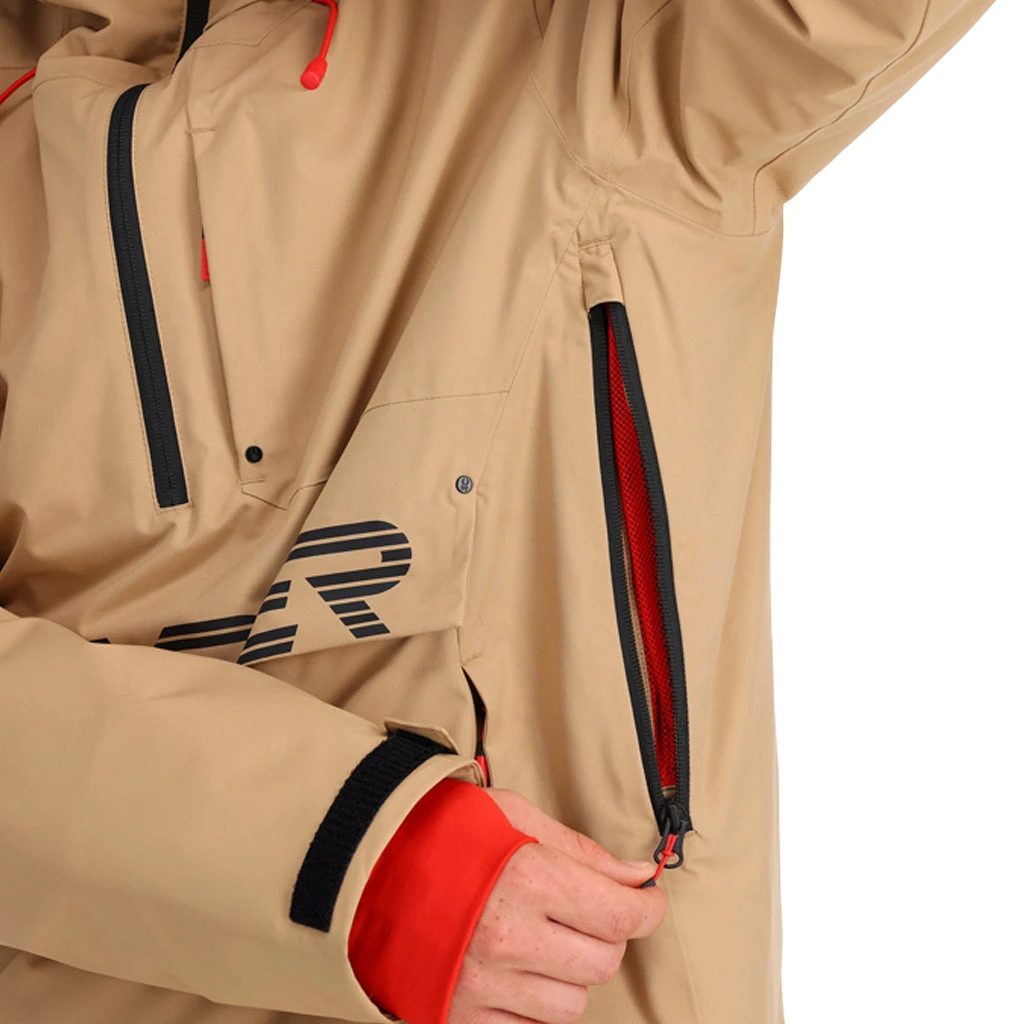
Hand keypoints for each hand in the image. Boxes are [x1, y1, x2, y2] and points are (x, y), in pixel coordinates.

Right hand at [447, 789, 666, 1023]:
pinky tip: (515, 969)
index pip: (621, 915)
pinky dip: (533, 1005)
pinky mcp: (461, 1016)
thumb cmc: (435, 830)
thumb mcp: (512, 814)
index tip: (647, 902)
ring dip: (570, 975)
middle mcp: (511, 937)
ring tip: (542, 939)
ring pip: (571, 1005)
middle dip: (607, 936)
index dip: (647, 910)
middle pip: (602, 963)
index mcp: (529, 878)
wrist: (356, 867)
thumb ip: (580, 850)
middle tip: (585, 911)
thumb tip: (638, 875)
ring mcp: (485, 984)